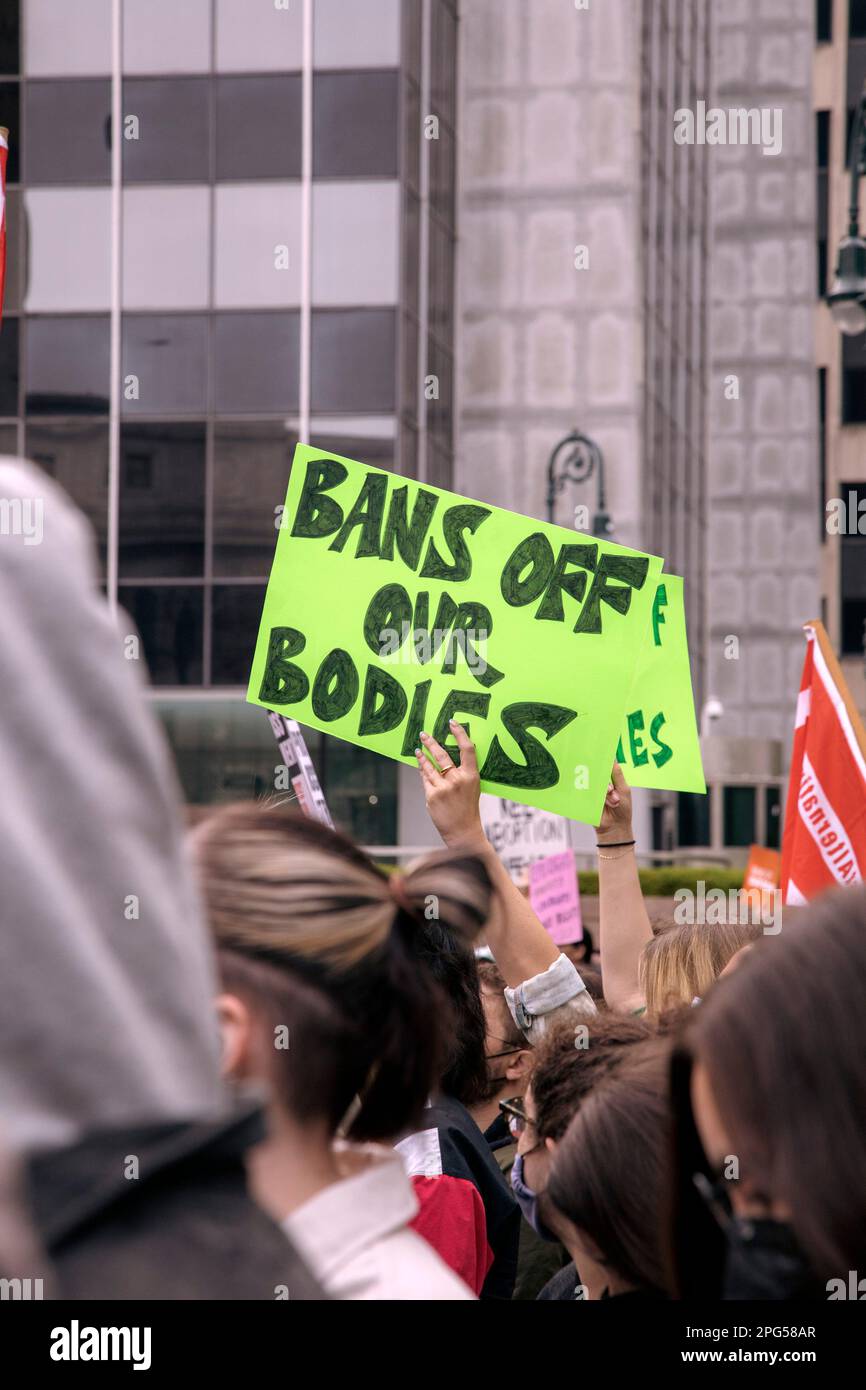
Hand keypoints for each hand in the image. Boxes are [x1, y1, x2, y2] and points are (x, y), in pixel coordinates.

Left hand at [415, 723, 485, 850]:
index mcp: (471, 776)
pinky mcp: (431, 796)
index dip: (459, 733)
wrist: (463, 831)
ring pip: (429, 766)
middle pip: (442, 754)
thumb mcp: (472, 787)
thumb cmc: (468, 807)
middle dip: (431, 742)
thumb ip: (463, 772)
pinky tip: (420, 765)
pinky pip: (425, 779)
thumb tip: (448, 755)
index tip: (451, 722)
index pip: (467, 748)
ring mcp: (443, 788)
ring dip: (422, 756)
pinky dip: (422, 771)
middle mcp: (457, 780)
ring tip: (418, 749)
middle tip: (423, 734)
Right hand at [595, 762, 633, 845]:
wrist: (615, 828)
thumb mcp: (623, 790)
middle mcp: (602, 784)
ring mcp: (594, 791)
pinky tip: (601, 802)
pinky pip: (587, 792)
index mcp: (612, 779)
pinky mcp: (587, 799)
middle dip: (606, 783)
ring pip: (594, 784)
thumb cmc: (623, 809)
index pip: (606, 766)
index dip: (603, 761)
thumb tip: (613, 758)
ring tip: (613, 803)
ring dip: (604, 794)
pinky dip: (594, 796)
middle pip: (598, 774)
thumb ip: (617, 774)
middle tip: (611, 791)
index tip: (601, 756)